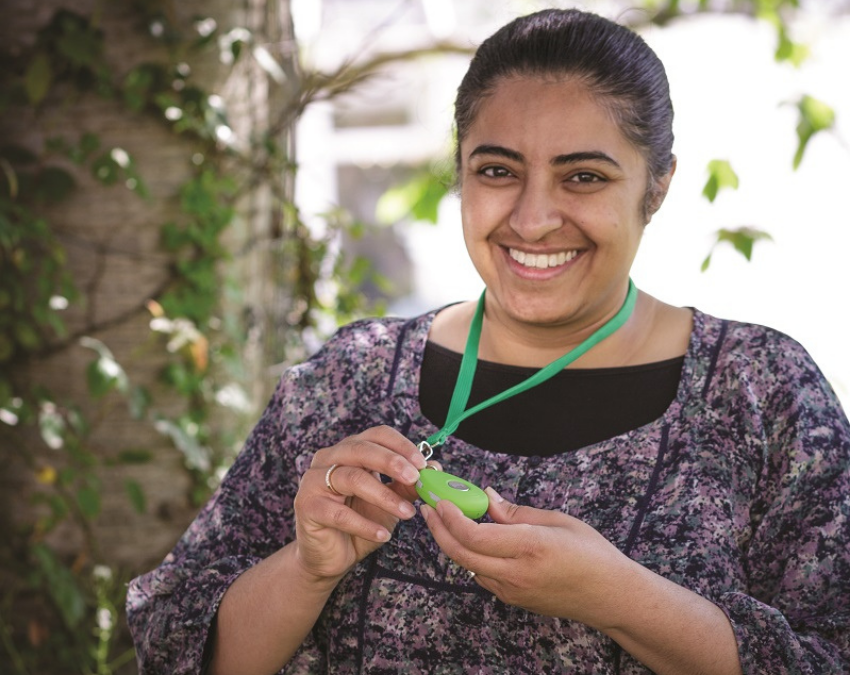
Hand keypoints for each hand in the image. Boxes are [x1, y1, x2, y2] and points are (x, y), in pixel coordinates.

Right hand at [293, 426, 427, 582]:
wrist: (330, 556)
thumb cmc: (358, 522)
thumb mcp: (389, 502)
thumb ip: (407, 485)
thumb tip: (433, 468)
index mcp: (349, 450)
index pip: (376, 435)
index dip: (400, 445)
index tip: (422, 464)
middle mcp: (329, 459)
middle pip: (361, 449)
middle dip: (392, 462)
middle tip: (415, 478)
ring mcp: (314, 481)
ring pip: (352, 478)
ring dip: (384, 495)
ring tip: (406, 513)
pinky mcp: (307, 507)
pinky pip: (339, 513)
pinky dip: (364, 524)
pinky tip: (383, 534)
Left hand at [421, 487, 634, 628]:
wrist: (610, 595)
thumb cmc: (591, 553)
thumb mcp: (557, 521)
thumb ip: (515, 512)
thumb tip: (486, 497)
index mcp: (530, 547)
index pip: (475, 536)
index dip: (451, 518)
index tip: (441, 501)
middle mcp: (517, 573)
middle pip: (461, 554)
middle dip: (439, 530)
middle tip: (429, 509)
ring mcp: (513, 591)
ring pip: (468, 566)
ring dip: (451, 543)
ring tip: (444, 519)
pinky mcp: (513, 600)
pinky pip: (481, 576)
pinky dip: (470, 556)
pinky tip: (471, 540)